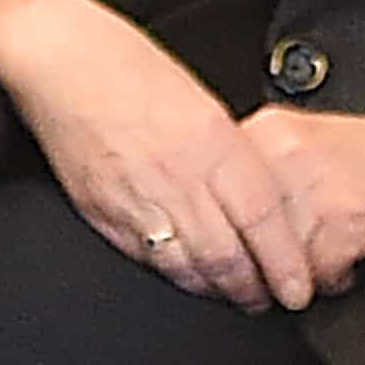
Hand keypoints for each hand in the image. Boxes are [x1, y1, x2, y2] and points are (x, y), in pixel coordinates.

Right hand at [0, 0, 312, 308]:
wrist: (64, 63)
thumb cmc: (132, 69)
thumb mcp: (206, 104)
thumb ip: (232, 151)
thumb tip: (256, 188)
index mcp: (215, 145)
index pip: (264, 220)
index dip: (286, 261)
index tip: (300, 284)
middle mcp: (180, 178)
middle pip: (230, 253)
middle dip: (257, 287)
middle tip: (277, 300)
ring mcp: (139, 200)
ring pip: (189, 264)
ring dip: (220, 288)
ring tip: (242, 299)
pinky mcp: (104, 212)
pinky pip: (148, 257)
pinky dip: (177, 276)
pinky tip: (192, 282)